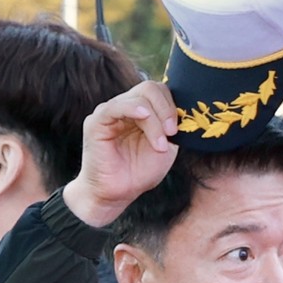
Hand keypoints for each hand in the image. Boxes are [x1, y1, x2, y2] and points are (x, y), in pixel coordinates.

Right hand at [63, 80, 180, 229]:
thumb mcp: (166, 145)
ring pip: (139, 97)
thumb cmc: (139, 172)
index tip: (179, 130)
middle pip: (150, 88)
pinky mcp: (96, 122)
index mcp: (141, 110)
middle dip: (167, 109)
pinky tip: (144, 117)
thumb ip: (171, 124)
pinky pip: (116, 106)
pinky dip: (133, 108)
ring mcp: (109, 113)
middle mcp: (125, 107)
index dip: (173, 106)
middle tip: (172, 133)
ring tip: (159, 144)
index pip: (159, 91)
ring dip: (155, 120)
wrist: (117, 194)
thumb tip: (186, 108)